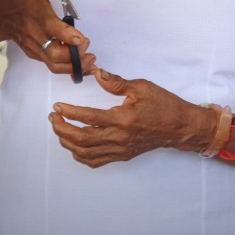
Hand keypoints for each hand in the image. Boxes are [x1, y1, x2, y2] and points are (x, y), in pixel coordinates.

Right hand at [0, 0, 92, 74]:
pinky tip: (81, 63)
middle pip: (54, 54)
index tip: (82, 38)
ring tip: (90, 60)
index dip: (68, 36)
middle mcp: (35, 33)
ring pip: (54, 65)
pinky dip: (67, 68)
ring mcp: (34, 46)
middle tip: (88, 47)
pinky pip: (51, 65)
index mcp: (37, 13)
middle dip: (74, 56)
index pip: (52, 28)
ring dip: (74, 66)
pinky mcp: (34, 54)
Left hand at [50, 68, 207, 167]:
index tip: (57, 107)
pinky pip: (96, 161)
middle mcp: (120, 138)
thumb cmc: (164, 105)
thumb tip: (97, 72)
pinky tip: (74, 145)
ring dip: (68, 143)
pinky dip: (81, 155)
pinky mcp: (122, 155)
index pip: (89, 117)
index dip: (70, 112)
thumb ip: (116, 82)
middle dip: (62, 129)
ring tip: (60, 129)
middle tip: (54, 118)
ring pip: (86, 153)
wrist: (180, 127)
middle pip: (82, 139)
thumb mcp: (142, 87)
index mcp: (124, 119)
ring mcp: (120, 150)